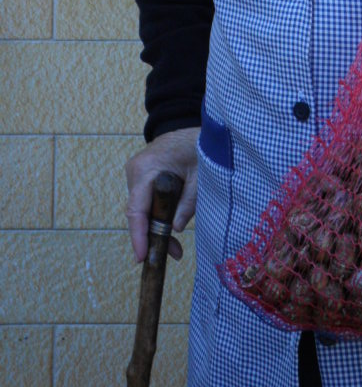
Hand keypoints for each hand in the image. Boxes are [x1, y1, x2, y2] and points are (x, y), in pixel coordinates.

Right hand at [125, 127, 199, 262]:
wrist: (197, 129)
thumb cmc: (199, 146)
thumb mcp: (201, 175)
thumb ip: (189, 201)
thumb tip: (175, 228)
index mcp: (146, 168)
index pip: (136, 208)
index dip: (138, 235)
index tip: (142, 257)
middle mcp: (135, 171)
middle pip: (138, 212)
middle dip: (152, 237)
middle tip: (173, 255)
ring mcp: (137, 174)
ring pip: (142, 209)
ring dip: (156, 228)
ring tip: (175, 249)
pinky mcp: (143, 177)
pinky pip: (147, 202)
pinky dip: (157, 216)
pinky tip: (170, 229)